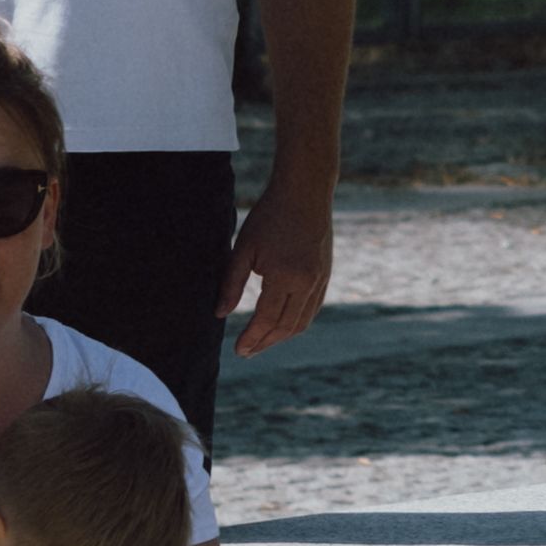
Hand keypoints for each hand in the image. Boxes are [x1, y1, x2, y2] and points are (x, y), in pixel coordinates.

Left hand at [226, 173, 334, 360]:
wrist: (305, 193)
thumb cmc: (269, 216)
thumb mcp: (244, 248)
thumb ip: (231, 283)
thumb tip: (220, 314)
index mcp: (285, 276)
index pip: (266, 319)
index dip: (251, 338)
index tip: (238, 350)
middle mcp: (307, 283)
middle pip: (286, 327)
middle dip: (265, 343)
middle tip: (246, 352)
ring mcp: (320, 280)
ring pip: (302, 322)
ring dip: (281, 336)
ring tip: (262, 342)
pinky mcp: (325, 275)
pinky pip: (312, 309)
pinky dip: (296, 322)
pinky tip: (282, 324)